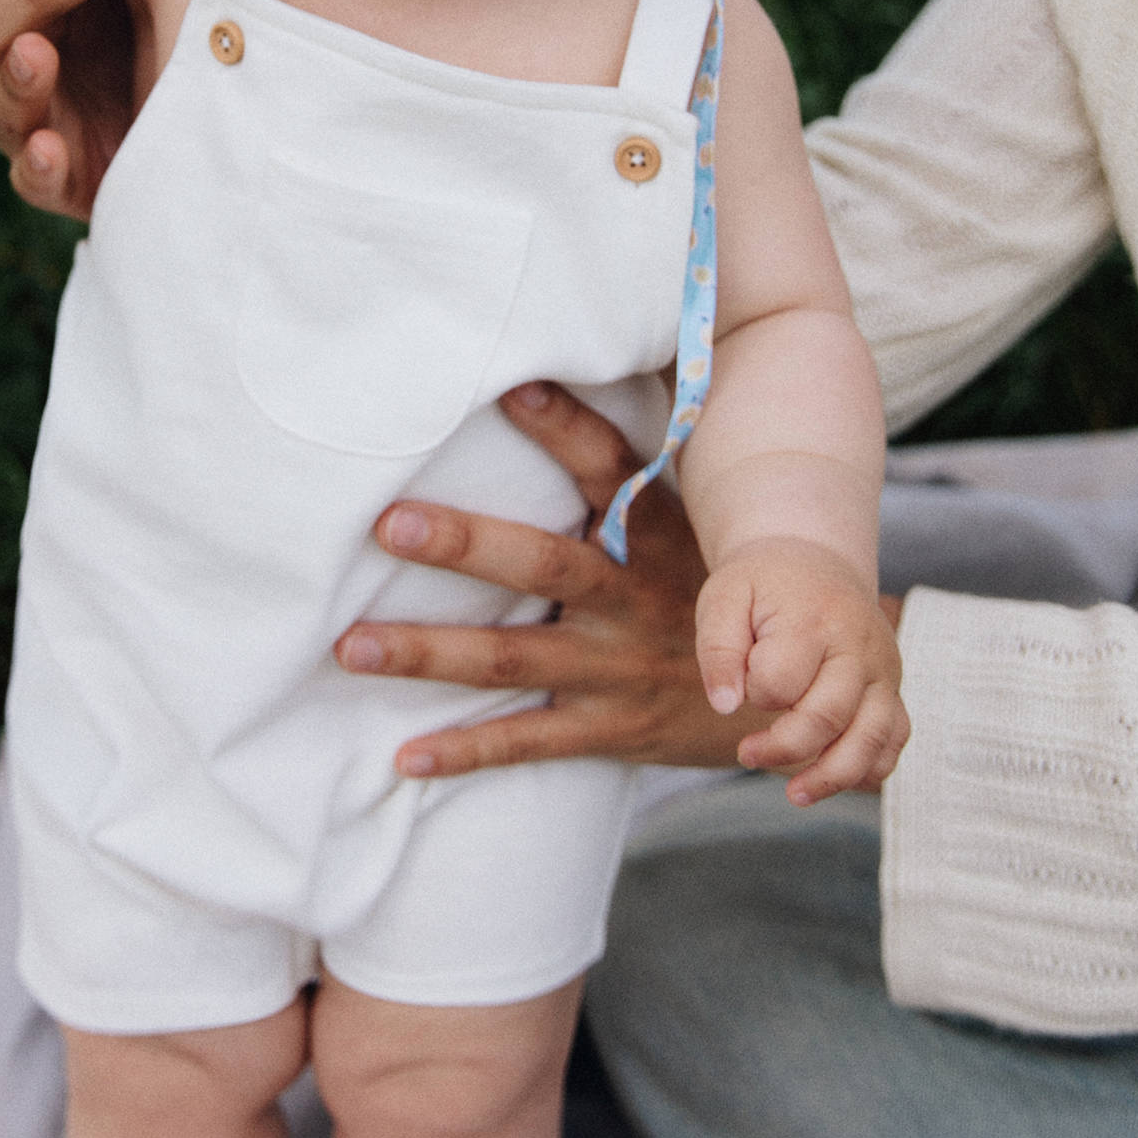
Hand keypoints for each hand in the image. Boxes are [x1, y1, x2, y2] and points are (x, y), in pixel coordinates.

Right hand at [0, 0, 135, 219]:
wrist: (201, 111)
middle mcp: (13, 50)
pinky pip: (32, 178)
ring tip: (43, 55)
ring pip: (0, 96)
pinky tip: (51, 149)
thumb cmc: (150, 7)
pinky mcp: (61, 178)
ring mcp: (32, 117)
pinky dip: (37, 166)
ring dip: (20, 73)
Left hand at [341, 384, 741, 777]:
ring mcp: (615, 667)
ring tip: (350, 646)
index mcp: (653, 536)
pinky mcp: (607, 728)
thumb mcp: (692, 525)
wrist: (787, 697)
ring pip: (511, 658)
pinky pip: (528, 741)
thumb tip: (556, 380)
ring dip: (428, 653)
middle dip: (465, 546)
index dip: (563, 428)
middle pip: (542, 564)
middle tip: (389, 524)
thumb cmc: (710, 590)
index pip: (607, 470)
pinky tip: (403, 758)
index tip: (511, 386)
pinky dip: (466, 753)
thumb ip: (631, 471)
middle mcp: (630, 598)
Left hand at [695, 538, 908, 803]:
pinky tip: (833, 779)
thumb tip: (726, 708)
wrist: (816, 563)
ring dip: (833, 777)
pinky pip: (894, 741)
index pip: (781, 680)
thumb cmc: (763, 586)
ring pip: (873, 739)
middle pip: (828, 716)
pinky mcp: (893, 691)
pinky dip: (869, 769)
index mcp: (814, 620)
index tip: (741, 681)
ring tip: (796, 796)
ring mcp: (884, 672)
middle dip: (783, 748)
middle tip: (745, 753)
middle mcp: (859, 647)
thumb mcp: (724, 598)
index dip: (754, 692)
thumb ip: (718, 649)